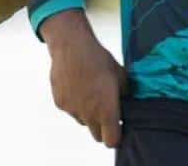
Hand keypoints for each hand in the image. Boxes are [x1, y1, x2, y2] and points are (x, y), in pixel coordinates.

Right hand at [42, 10, 127, 147]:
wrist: (72, 46)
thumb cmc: (99, 59)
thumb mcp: (121, 76)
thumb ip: (125, 95)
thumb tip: (127, 104)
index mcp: (106, 111)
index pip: (112, 141)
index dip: (116, 137)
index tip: (118, 128)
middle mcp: (88, 115)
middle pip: (97, 136)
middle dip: (103, 128)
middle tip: (105, 111)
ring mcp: (72, 110)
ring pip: (83, 122)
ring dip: (88, 115)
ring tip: (90, 93)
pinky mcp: (60, 103)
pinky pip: (71, 110)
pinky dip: (75, 104)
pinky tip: (77, 86)